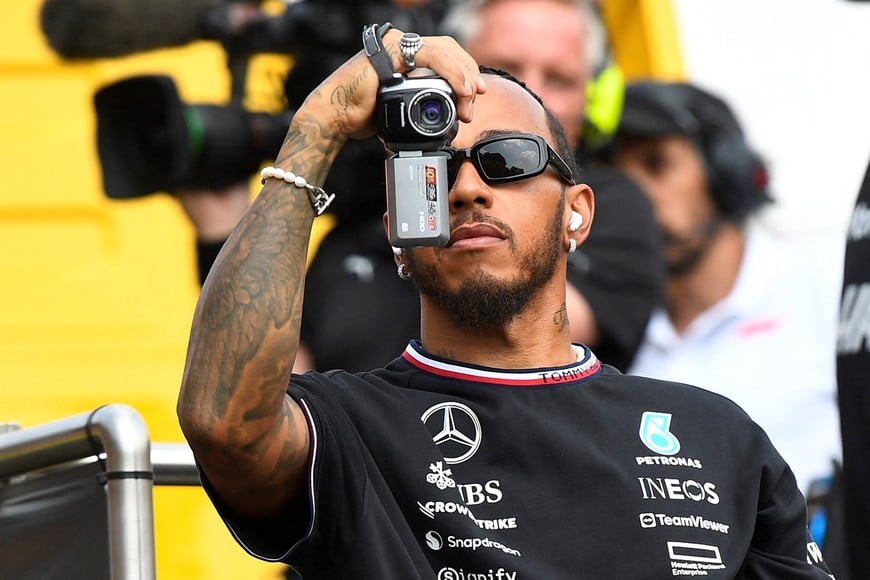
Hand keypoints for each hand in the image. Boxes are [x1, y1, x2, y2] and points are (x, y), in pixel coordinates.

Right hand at [297, 28, 487, 144]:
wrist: (336, 118)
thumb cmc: (361, 114)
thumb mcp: (401, 107)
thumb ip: (421, 101)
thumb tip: (448, 113)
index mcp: (403, 55)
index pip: (444, 53)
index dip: (464, 70)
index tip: (475, 93)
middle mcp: (400, 45)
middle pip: (448, 48)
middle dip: (469, 73)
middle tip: (476, 97)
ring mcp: (395, 45)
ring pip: (444, 50)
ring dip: (463, 76)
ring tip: (469, 99)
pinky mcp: (391, 51)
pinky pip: (432, 56)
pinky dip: (452, 73)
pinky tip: (461, 89)